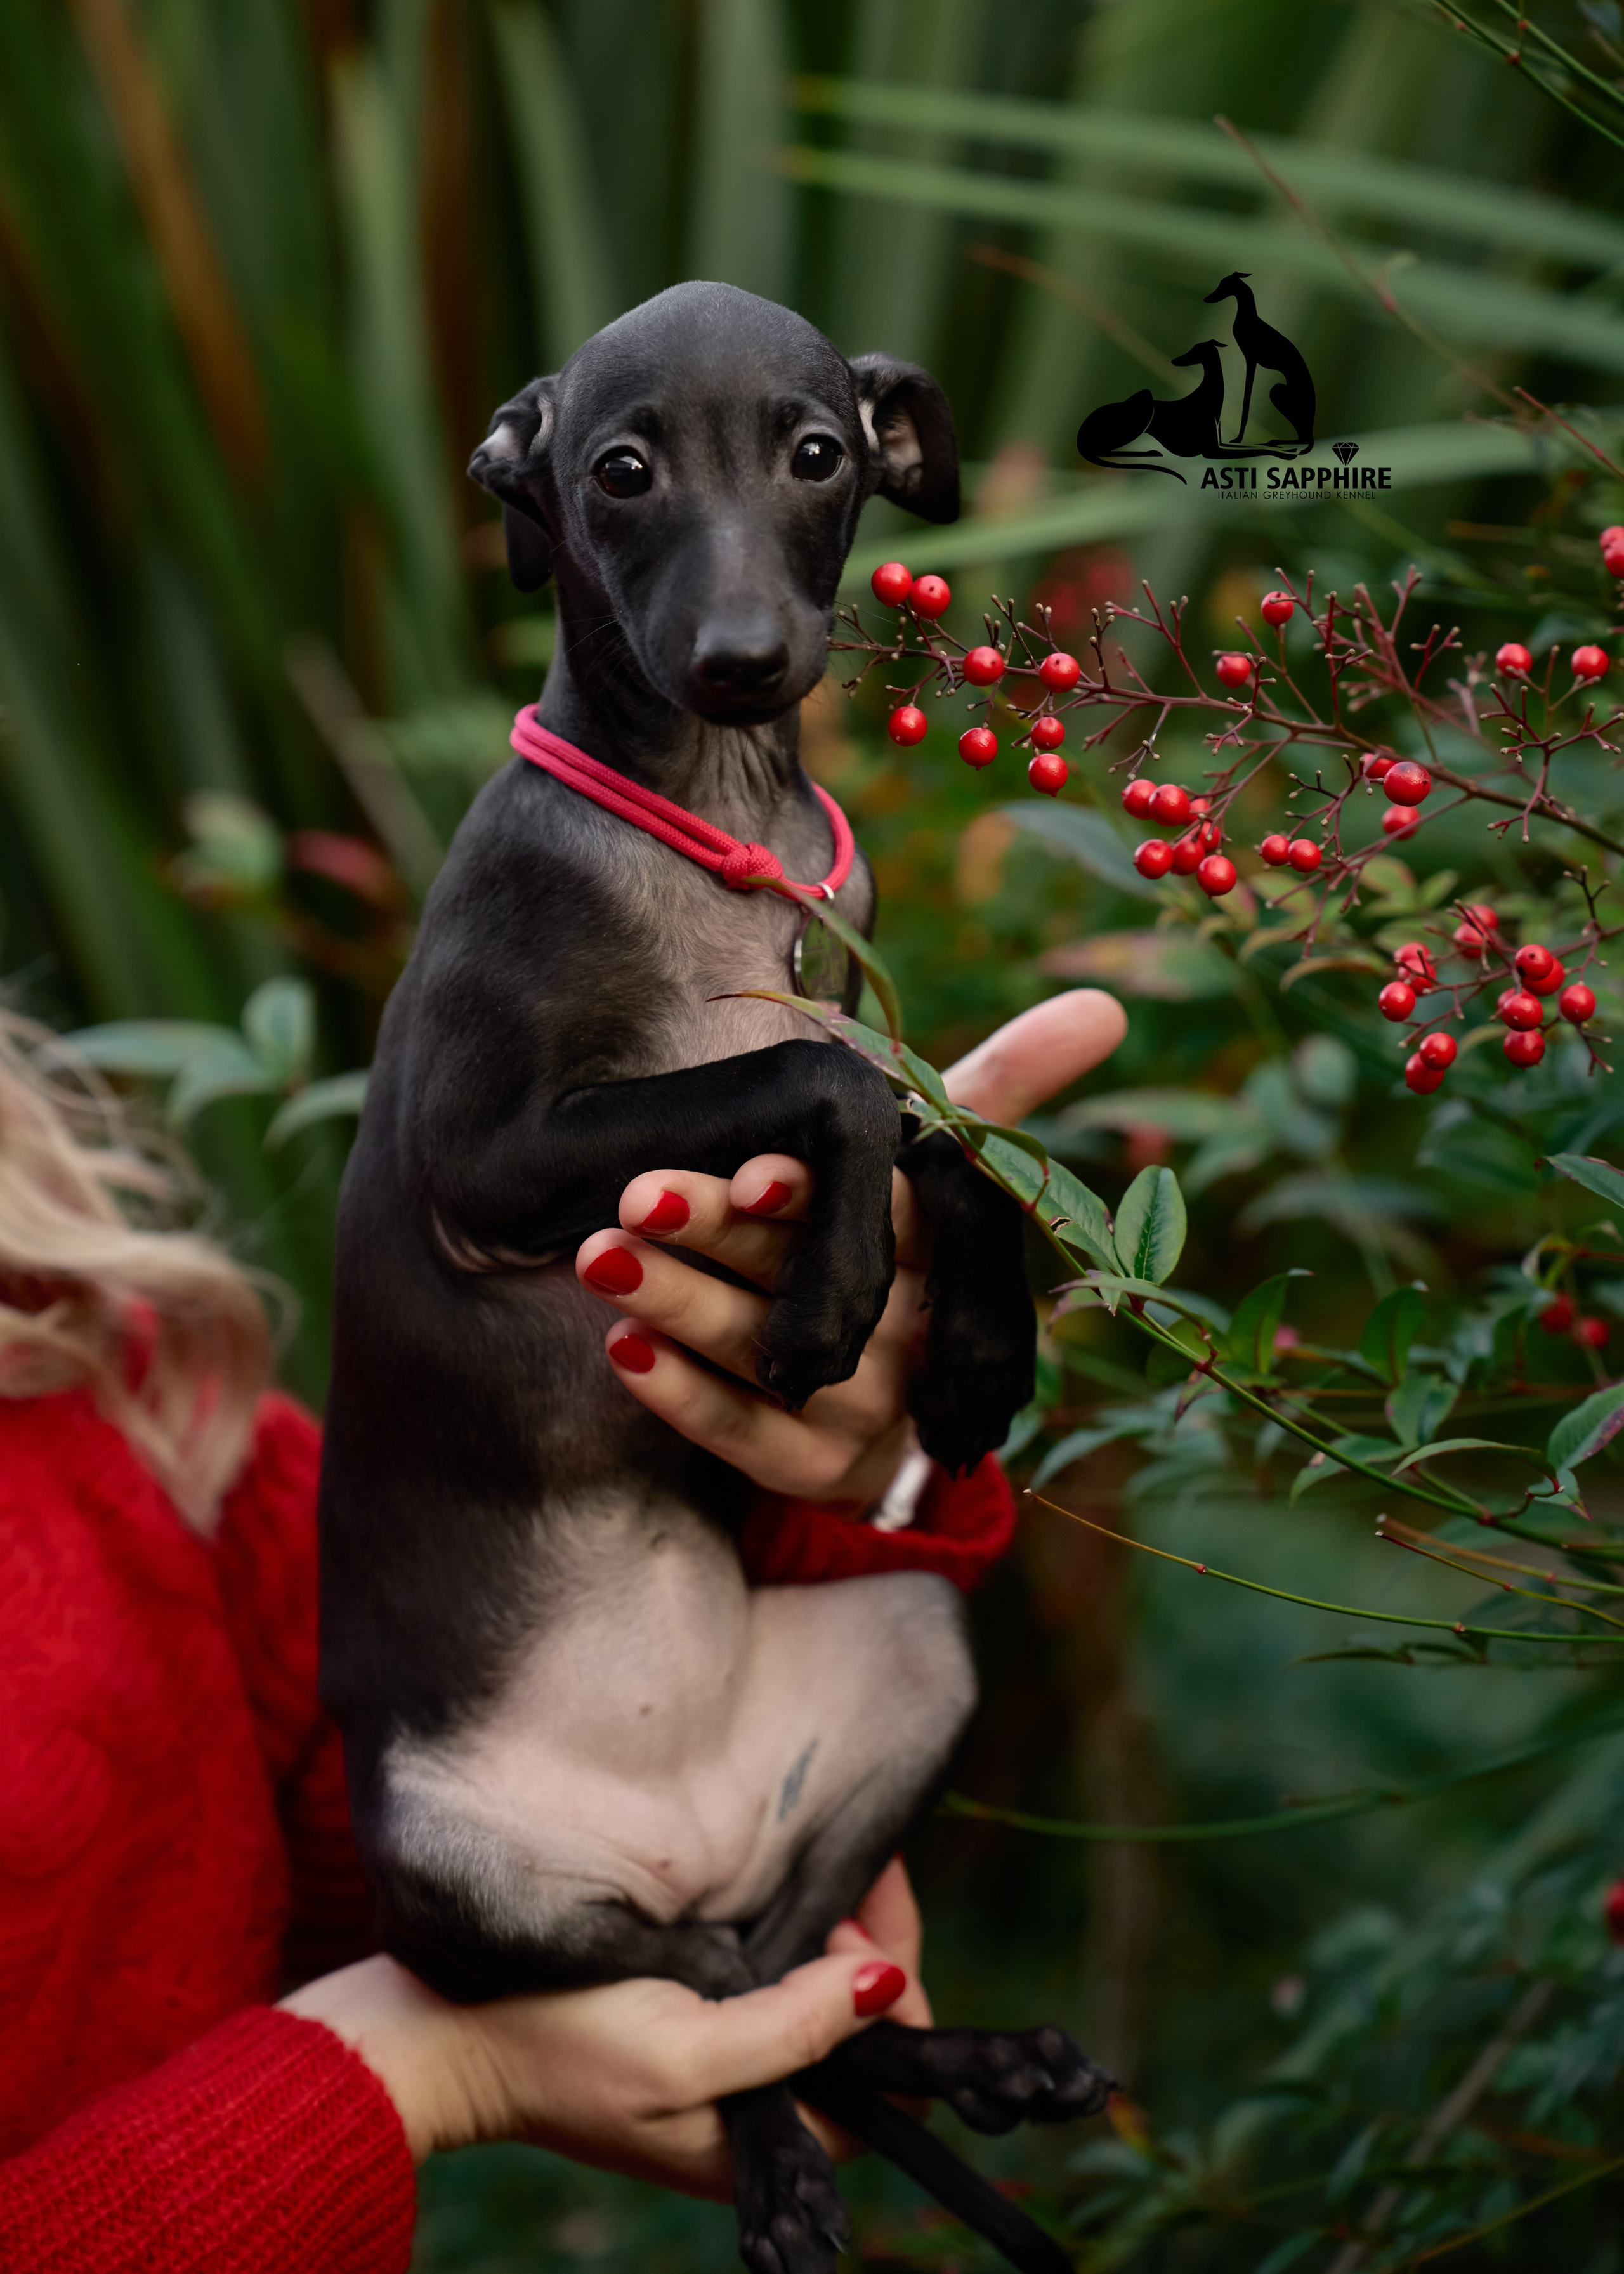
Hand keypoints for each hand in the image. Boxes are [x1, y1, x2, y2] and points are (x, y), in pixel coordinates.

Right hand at [280, 1859, 928, 2188]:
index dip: (897, 2001)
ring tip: (813, 1874)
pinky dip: (787, 1930)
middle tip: (839, 1883)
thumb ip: (793, 2028)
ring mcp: (723, 2057)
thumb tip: (887, 1986)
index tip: (858, 1923)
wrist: (446, 2032)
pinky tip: (774, 1889)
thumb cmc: (556, 2045)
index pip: (888, 2081)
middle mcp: (757, 2104)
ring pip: (821, 1995)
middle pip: (863, 2030)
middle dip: (869, 1951)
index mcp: (765, 2139)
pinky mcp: (690, 2015)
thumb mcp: (683, 2049)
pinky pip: (769, 1976)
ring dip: (830, 1931)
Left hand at [574, 989, 1126, 1504]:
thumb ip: (1004, 1086)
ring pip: (765, 1351)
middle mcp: (911, 1330)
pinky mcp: (816, 1470)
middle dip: (721, 1231)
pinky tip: (620, 1346)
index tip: (759, 1171)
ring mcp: (868, 1408)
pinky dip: (677, 1393)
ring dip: (677, 1301)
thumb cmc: (893, 1251)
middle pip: (812, 1274)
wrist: (883, 1405)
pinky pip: (741, 1435)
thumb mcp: (938, 1174)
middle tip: (640, 1192)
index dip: (823, 1199)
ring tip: (601, 1254)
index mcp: (941, 1250)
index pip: (889, 1217)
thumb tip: (1105, 1007)